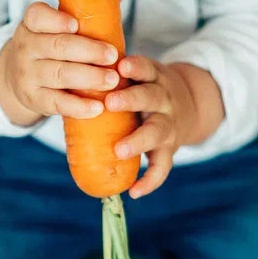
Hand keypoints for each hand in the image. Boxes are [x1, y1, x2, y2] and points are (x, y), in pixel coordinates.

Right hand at [0, 0, 120, 127]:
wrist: (18, 79)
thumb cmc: (48, 47)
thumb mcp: (57, 27)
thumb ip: (86, 10)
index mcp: (32, 24)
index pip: (37, 16)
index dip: (56, 20)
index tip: (76, 24)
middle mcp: (26, 48)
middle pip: (57, 47)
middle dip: (88, 51)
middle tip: (113, 55)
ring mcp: (28, 75)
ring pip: (59, 75)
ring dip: (89, 77)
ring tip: (113, 80)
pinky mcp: (34, 99)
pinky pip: (57, 103)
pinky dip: (78, 106)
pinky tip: (98, 107)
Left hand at [107, 56, 223, 197]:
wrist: (191, 108)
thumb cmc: (150, 90)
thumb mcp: (143, 77)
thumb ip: (116, 78)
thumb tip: (67, 84)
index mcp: (155, 79)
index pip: (147, 68)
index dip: (136, 67)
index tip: (121, 66)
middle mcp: (165, 101)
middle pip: (151, 97)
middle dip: (131, 100)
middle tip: (110, 103)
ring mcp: (169, 125)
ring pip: (156, 131)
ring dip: (137, 140)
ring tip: (119, 150)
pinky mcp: (170, 149)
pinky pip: (163, 167)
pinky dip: (150, 181)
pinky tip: (134, 192)